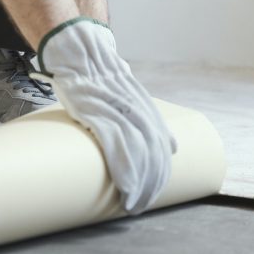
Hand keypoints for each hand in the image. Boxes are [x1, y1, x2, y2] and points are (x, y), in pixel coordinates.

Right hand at [38, 17, 176, 214]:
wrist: (80, 49)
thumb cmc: (101, 76)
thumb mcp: (132, 91)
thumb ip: (152, 120)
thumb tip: (173, 145)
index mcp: (144, 106)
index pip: (160, 145)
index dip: (160, 171)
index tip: (154, 192)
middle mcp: (135, 107)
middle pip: (152, 151)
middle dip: (150, 182)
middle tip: (142, 204)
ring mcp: (115, 109)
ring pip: (137, 150)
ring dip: (138, 182)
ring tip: (132, 203)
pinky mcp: (95, 110)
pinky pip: (114, 143)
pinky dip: (122, 167)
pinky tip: (125, 185)